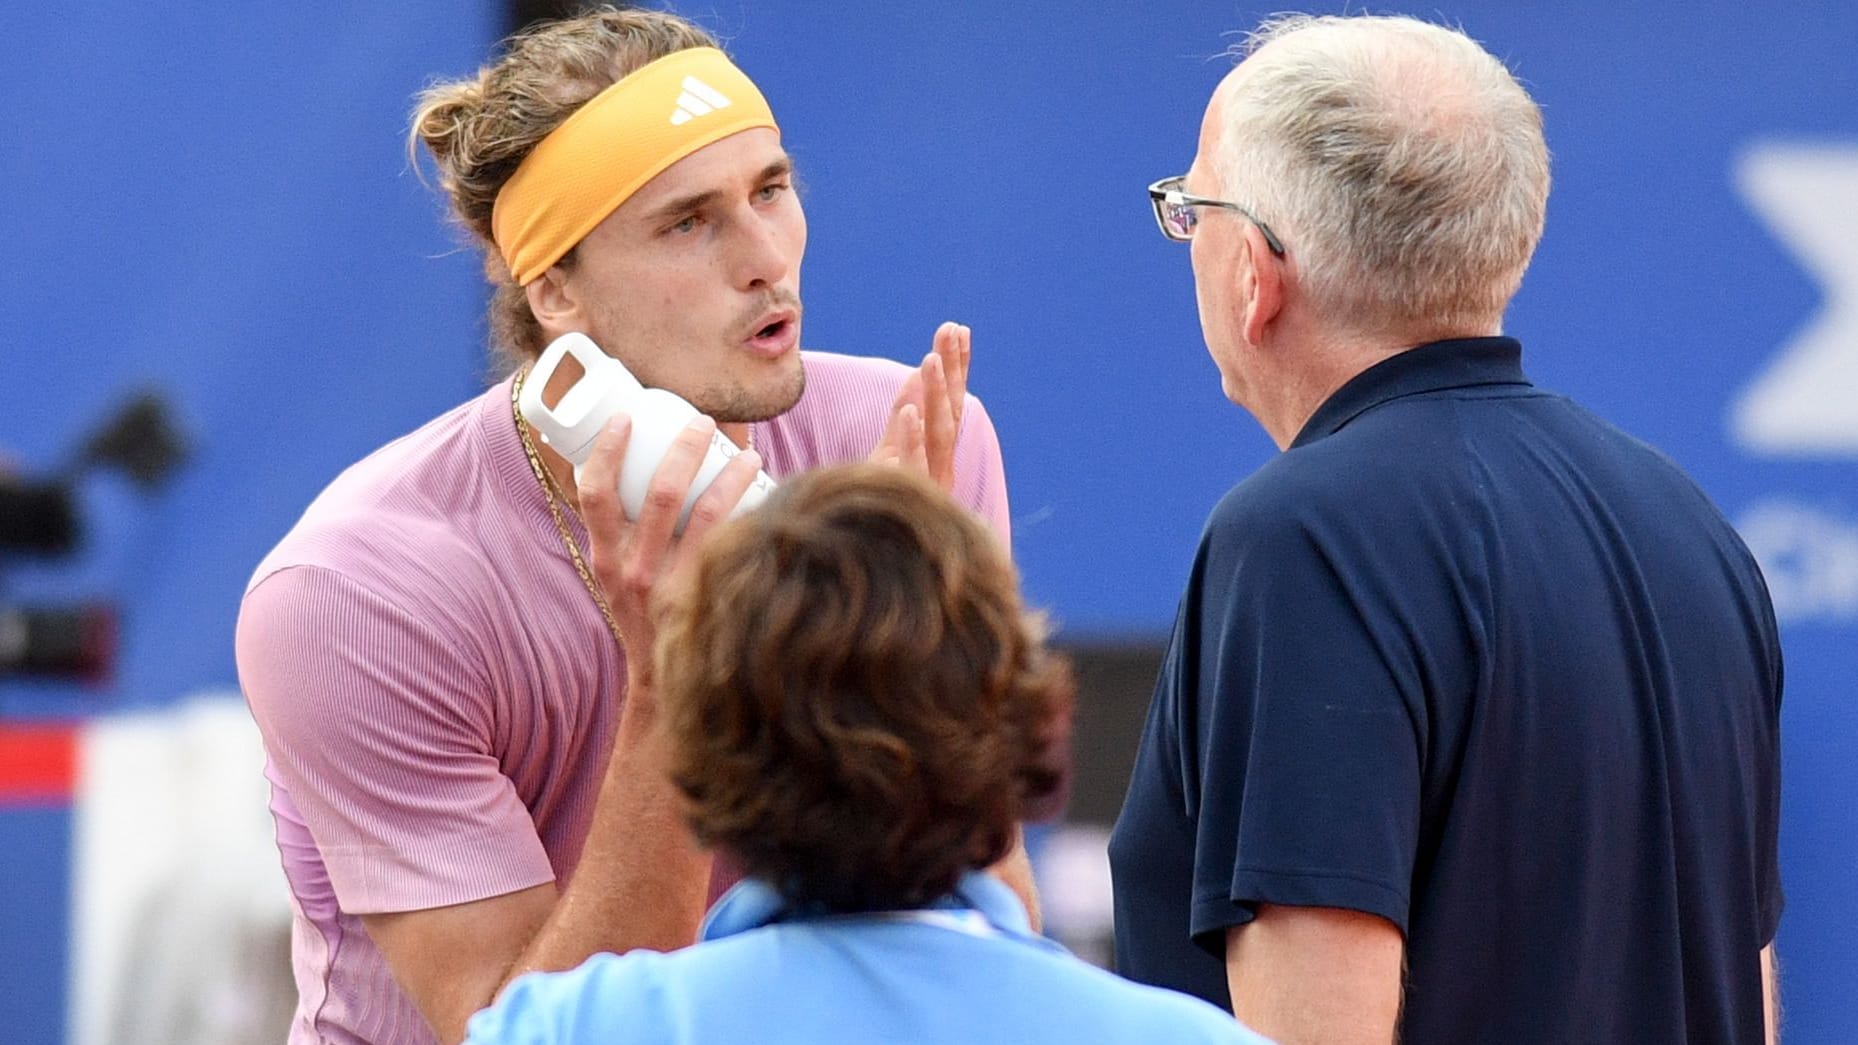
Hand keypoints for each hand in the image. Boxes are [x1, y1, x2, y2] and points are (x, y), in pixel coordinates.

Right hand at [576, 413, 763, 694]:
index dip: (607, 450)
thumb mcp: (620, 574)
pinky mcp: (710, 597)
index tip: (626, 418)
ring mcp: (676, 586)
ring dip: (731, 474)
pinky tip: (768, 496)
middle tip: (705, 420)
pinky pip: (735, 544)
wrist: (663, 682)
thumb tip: (651, 463)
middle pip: (660, 492)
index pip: (594, 494)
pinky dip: (752, 512)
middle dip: (686, 446)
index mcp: (605, 558)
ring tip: (750, 453)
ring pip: (708, 514)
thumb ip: (626, 529)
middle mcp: (635, 572)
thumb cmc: (645, 614)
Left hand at [872, 321, 969, 490]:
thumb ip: (903, 417)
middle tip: (951, 330)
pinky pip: (912, 467)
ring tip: (929, 359)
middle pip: (951, 412)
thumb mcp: (890, 453)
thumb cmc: (880, 507)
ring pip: (938, 435)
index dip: (955, 367)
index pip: (950, 402)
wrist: (875, 561)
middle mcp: (941, 469)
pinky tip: (908, 411)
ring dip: (935, 395)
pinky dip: (912, 438)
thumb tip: (915, 373)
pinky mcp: (910, 501)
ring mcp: (928, 486)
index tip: (956, 329)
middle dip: (952, 370)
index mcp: (939, 454)